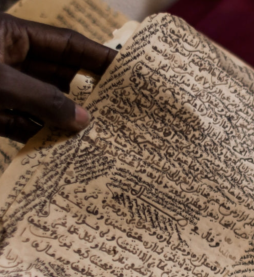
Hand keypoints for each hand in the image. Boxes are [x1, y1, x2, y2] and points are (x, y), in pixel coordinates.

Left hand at [0, 13, 116, 142]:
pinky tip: (62, 147)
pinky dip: (40, 136)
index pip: (66, 45)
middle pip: (58, 77)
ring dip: (65, 120)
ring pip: (43, 104)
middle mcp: (10, 61)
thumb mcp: (1, 82)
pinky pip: (22, 124)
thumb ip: (43, 99)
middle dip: (86, 93)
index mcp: (12, 37)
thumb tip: (83, 121)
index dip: (98, 57)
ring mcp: (1, 90)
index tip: (126, 73)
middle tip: (117, 110)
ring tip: (95, 134)